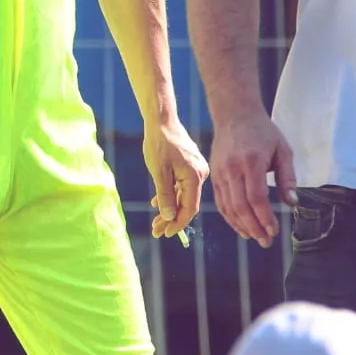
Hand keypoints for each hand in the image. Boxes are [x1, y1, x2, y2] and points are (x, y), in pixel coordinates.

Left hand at [144, 117, 208, 238]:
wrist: (161, 120)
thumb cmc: (159, 144)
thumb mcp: (159, 172)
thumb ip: (165, 195)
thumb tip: (169, 218)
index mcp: (195, 177)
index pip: (189, 208)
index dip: (178, 223)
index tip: (165, 233)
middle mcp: (200, 174)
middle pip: (186, 204)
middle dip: (170, 219)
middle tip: (156, 232)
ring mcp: (195, 170)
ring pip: (183, 195)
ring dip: (169, 208)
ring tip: (155, 222)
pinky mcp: (189, 166)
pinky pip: (181, 185)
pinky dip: (170, 195)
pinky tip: (156, 203)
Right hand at [209, 109, 295, 248]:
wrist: (234, 114)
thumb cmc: (262, 131)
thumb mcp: (283, 150)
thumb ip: (288, 178)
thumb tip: (292, 203)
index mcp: (251, 162)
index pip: (256, 198)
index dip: (265, 218)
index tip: (274, 231)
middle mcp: (232, 169)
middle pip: (241, 206)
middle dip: (254, 227)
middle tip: (266, 241)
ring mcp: (220, 172)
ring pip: (228, 206)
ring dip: (241, 226)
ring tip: (255, 237)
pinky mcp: (214, 175)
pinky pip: (220, 201)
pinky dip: (229, 217)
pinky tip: (240, 226)